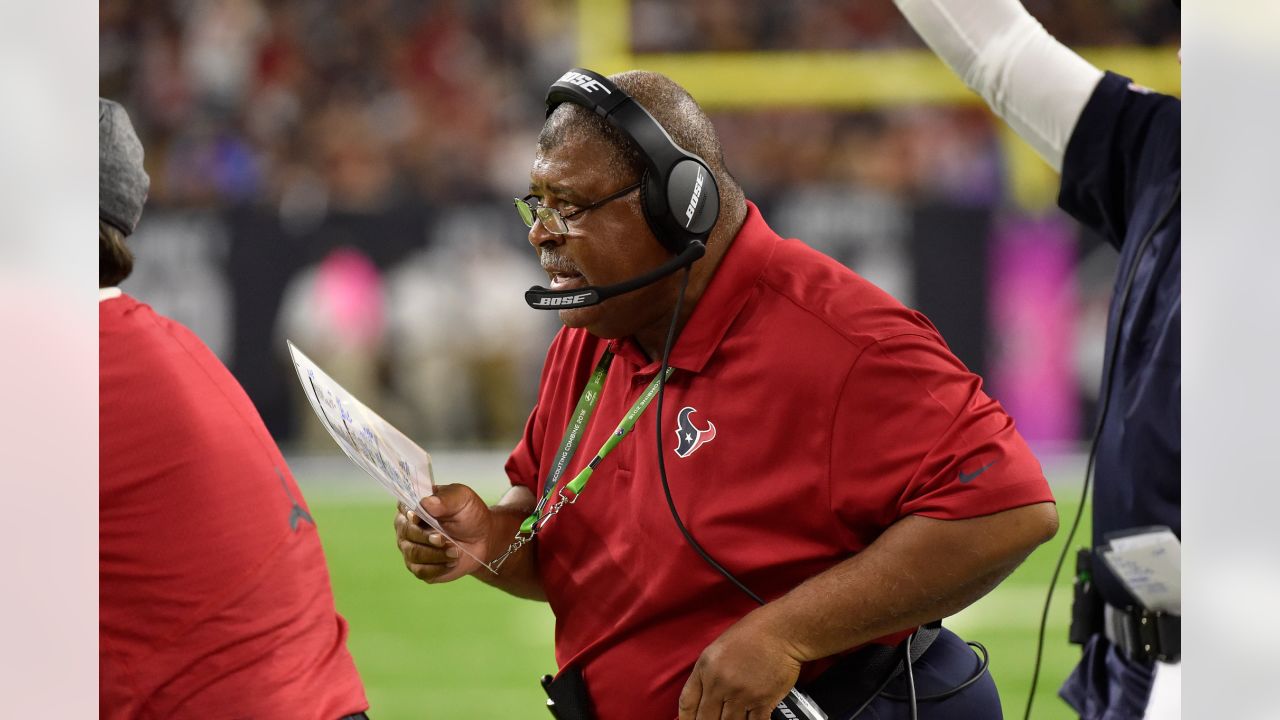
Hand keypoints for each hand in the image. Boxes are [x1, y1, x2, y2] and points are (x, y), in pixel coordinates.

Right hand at [394, 484, 492, 582]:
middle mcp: (407, 527)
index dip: (410, 515)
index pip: (403, 508)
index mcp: (414, 505)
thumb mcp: (462, 499)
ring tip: (455, 551)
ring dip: (436, 554)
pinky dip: (438, 568)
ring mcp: (411, 548)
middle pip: (407, 533)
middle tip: (443, 539)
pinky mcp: (419, 567)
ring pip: (414, 554)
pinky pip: (421, 571)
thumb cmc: (469, 514)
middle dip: (426, 537)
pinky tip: (451, 562)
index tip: (418, 519)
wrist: (483, 539)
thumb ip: (445, 498)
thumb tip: (426, 502)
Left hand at [677, 611, 803, 719]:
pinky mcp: (762, 701)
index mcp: (705, 668)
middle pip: (705, 719)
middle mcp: (720, 683)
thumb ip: (707, 674)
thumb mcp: (718, 649)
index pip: (687, 703)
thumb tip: (703, 699)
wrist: (781, 631)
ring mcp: (741, 694)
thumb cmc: (751, 635)